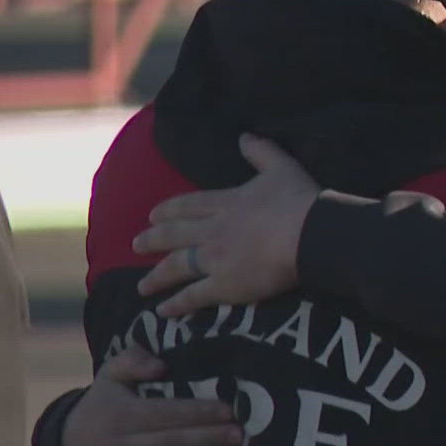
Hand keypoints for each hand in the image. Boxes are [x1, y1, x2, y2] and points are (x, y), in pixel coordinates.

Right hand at [63, 346, 242, 445]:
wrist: (64, 444)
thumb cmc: (102, 405)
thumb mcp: (109, 376)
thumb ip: (132, 361)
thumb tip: (160, 364)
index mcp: (123, 417)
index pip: (166, 413)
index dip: (198, 412)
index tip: (228, 410)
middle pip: (171, 445)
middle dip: (207, 440)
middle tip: (240, 436)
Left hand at [134, 133, 316, 316]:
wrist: (310, 233)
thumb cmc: (300, 200)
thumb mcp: (282, 168)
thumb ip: (262, 151)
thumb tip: (244, 135)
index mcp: (227, 203)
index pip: (189, 206)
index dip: (169, 211)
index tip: (152, 215)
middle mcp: (213, 230)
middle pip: (174, 236)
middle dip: (153, 241)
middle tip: (136, 246)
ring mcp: (216, 258)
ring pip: (177, 266)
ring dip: (157, 276)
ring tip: (142, 285)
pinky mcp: (225, 285)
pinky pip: (194, 295)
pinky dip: (177, 304)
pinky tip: (163, 310)